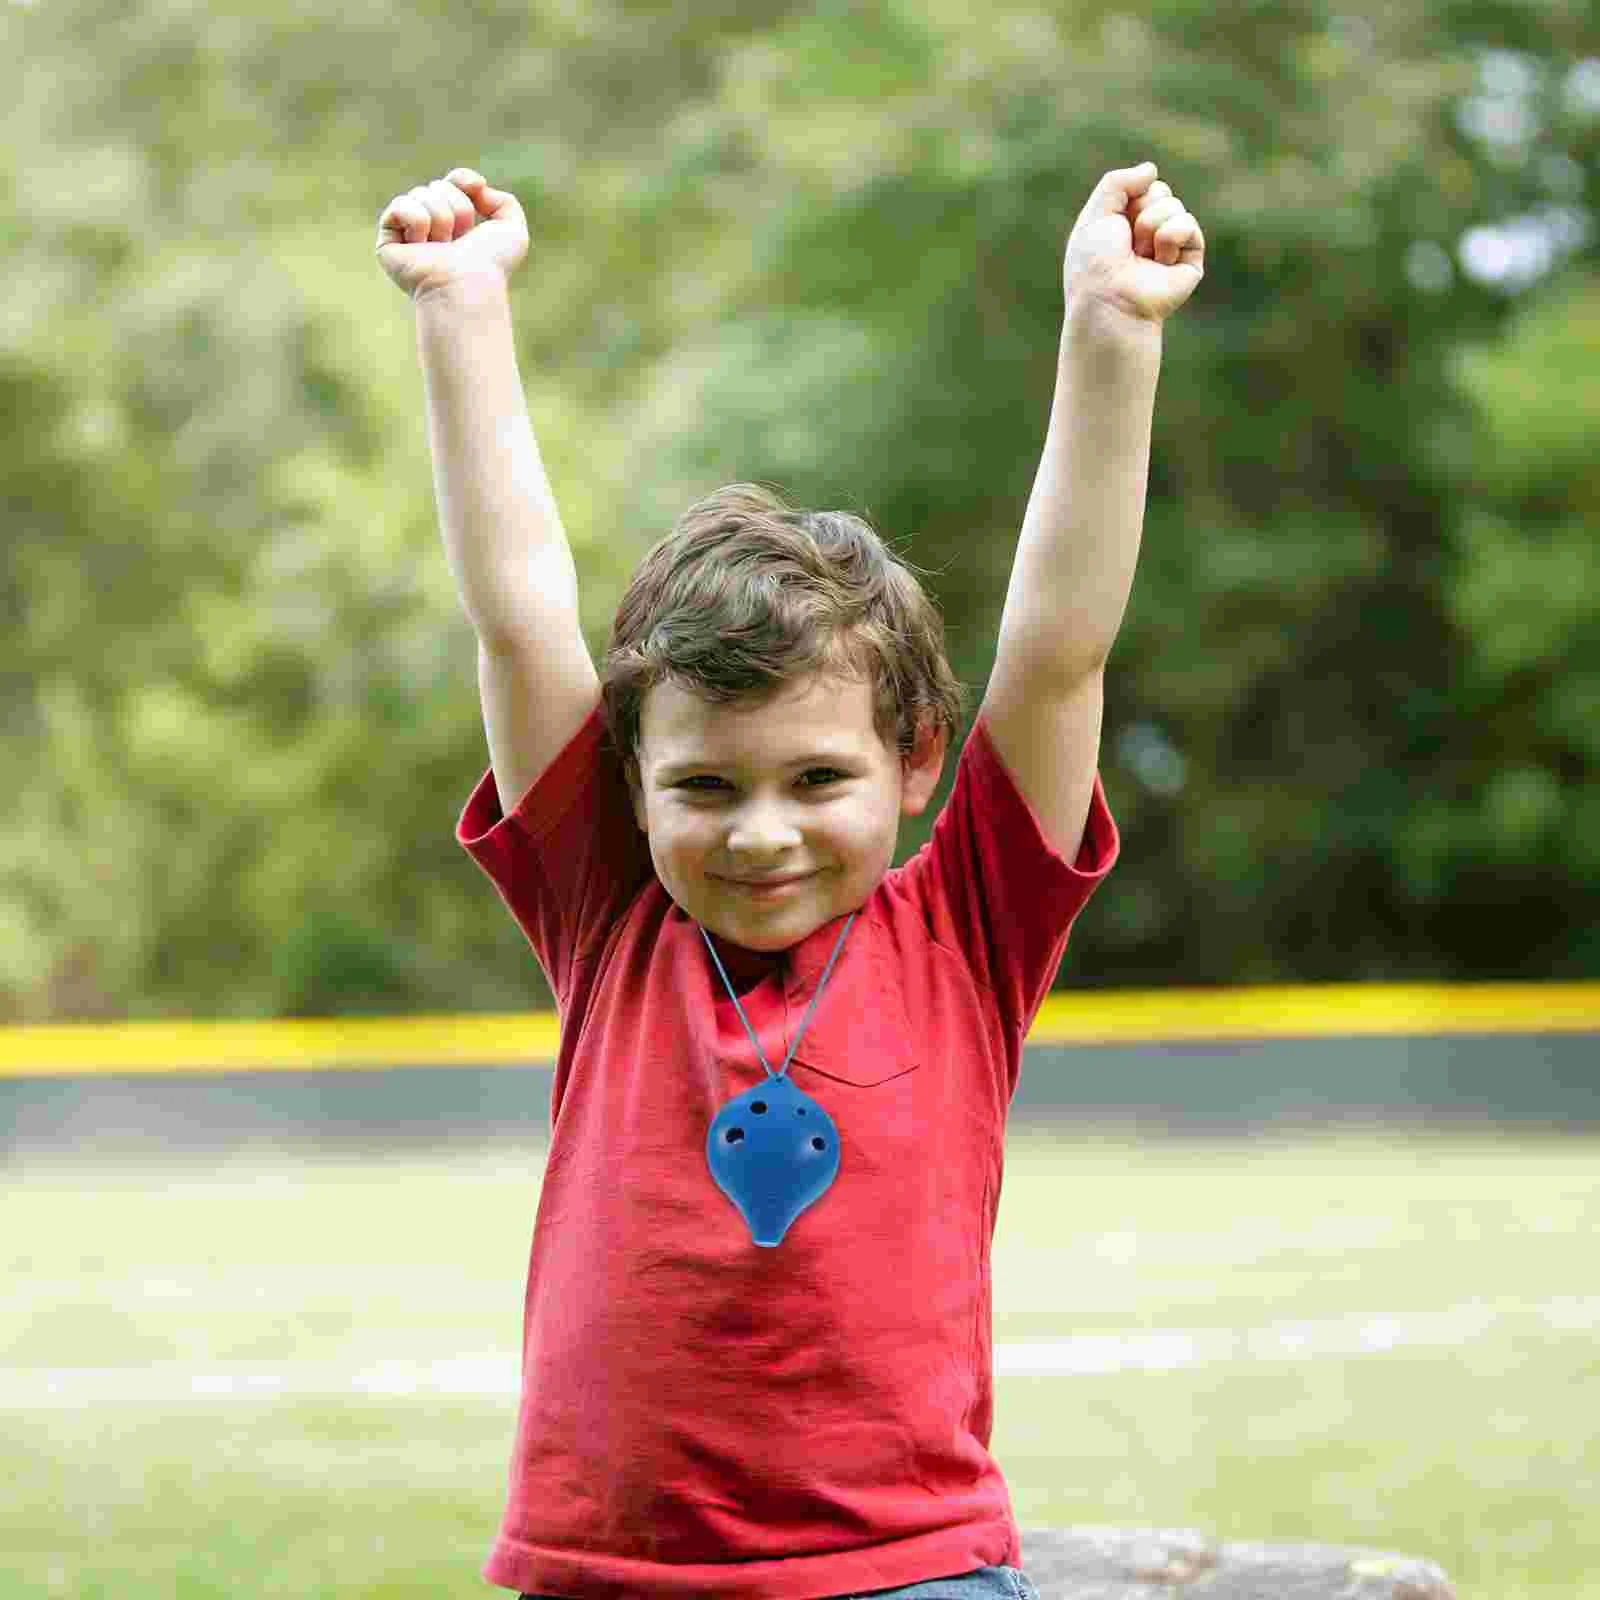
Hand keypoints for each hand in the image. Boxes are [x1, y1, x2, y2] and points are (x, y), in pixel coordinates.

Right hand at [375, 169, 528, 302]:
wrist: (468, 285)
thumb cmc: (492, 265)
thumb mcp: (513, 231)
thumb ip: (504, 202)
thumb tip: (475, 186)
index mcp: (458, 226)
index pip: (452, 182)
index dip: (462, 180)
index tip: (476, 187)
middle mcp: (432, 229)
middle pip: (438, 186)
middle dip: (457, 206)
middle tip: (461, 239)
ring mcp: (409, 236)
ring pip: (421, 194)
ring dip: (441, 217)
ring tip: (444, 246)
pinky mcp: (388, 243)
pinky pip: (400, 205)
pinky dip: (417, 219)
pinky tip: (422, 244)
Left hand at [1062, 162, 1204, 326]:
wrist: (1110, 301)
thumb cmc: (1095, 265)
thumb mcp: (1095, 214)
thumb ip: (1118, 182)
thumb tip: (1151, 170)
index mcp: (1123, 226)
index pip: (1140, 186)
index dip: (1128, 195)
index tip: (1113, 222)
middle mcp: (1147, 237)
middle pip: (1160, 191)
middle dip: (1142, 208)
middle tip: (1127, 242)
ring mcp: (1169, 249)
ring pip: (1174, 205)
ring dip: (1152, 224)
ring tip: (1140, 254)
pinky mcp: (1189, 262)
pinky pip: (1189, 225)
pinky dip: (1172, 234)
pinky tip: (1160, 258)